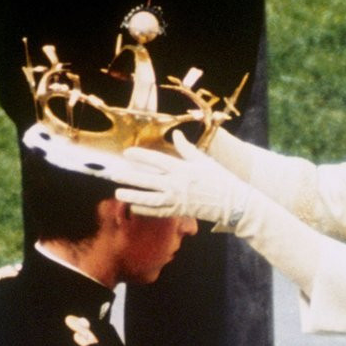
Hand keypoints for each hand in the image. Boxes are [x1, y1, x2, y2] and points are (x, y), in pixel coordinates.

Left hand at [113, 131, 251, 226]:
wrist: (231, 202)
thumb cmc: (219, 178)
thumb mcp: (203, 160)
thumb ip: (186, 148)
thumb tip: (176, 134)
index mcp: (182, 168)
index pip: (156, 160)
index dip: (140, 156)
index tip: (127, 153)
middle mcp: (176, 184)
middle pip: (147, 180)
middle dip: (129, 177)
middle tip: (114, 174)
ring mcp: (176, 199)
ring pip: (149, 198)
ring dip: (133, 195)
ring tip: (119, 193)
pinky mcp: (179, 211)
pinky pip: (158, 211)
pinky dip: (145, 209)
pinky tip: (134, 207)